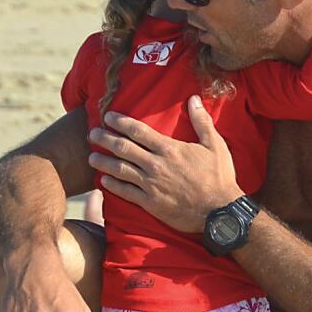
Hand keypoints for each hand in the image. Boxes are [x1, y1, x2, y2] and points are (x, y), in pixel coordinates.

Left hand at [88, 96, 243, 232]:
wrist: (220, 212)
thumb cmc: (219, 177)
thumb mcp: (215, 145)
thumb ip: (202, 121)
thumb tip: (194, 99)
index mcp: (169, 149)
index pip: (138, 131)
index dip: (120, 122)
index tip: (107, 116)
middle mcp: (156, 165)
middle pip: (123, 148)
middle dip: (105, 139)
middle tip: (92, 134)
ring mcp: (151, 185)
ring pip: (120, 170)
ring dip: (103, 162)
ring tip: (91, 157)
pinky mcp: (150, 203)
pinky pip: (125, 192)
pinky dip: (112, 185)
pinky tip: (103, 181)